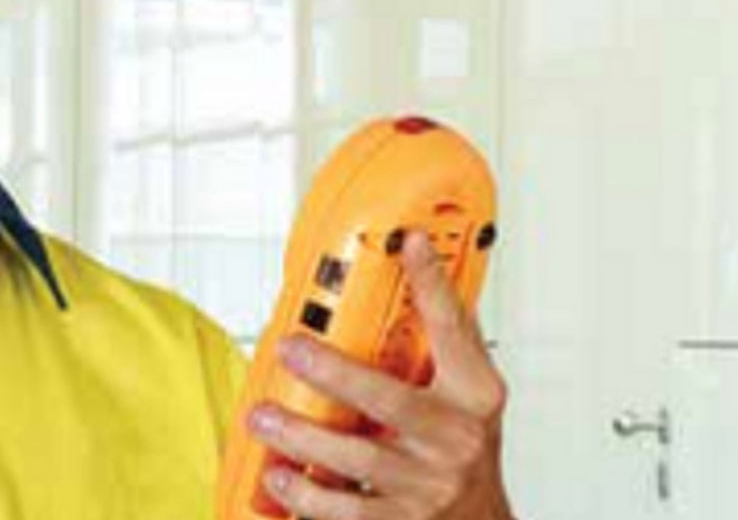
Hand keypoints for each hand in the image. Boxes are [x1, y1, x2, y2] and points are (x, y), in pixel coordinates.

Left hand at [246, 230, 513, 518]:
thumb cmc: (468, 449)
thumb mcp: (472, 392)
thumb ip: (449, 340)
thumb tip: (423, 270)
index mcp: (474, 395)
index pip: (454, 330)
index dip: (432, 285)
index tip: (410, 244)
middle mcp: (455, 439)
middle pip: (390, 401)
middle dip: (334, 374)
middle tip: (290, 349)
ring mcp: (429, 486)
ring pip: (358, 462)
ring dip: (303, 438)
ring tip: (263, 418)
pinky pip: (347, 514)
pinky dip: (307, 499)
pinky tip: (280, 479)